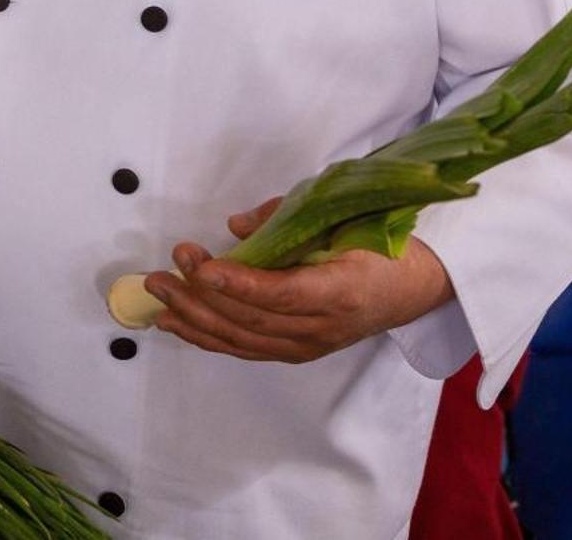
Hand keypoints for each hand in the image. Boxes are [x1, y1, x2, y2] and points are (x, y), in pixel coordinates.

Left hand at [141, 197, 455, 363]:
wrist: (413, 289)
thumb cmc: (378, 245)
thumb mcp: (343, 221)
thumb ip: (288, 219)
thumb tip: (236, 227)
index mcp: (342, 291)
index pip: (281, 294)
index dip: (238, 284)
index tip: (201, 267)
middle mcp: (322, 328)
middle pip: (251, 320)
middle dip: (200, 295)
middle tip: (165, 269)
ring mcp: (307, 346)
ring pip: (240, 338)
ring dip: (193, 317)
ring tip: (158, 293)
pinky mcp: (294, 351)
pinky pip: (243, 348)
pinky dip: (205, 336)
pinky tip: (173, 322)